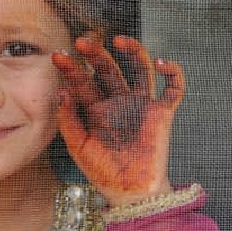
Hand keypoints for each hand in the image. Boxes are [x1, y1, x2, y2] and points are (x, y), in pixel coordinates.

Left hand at [52, 35, 184, 206]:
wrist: (130, 192)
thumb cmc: (102, 172)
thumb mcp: (77, 146)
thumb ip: (68, 119)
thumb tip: (62, 90)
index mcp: (95, 110)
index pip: (82, 82)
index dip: (71, 68)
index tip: (57, 56)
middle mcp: (118, 103)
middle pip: (108, 69)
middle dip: (96, 54)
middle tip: (83, 42)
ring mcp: (141, 105)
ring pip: (140, 69)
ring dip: (132, 51)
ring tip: (119, 39)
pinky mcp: (163, 113)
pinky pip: (174, 88)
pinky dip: (173, 72)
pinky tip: (161, 62)